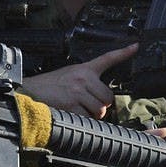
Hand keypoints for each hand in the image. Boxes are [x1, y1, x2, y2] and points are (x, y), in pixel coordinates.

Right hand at [22, 43, 137, 117]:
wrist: (30, 91)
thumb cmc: (49, 85)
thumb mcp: (69, 74)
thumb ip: (86, 81)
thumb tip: (103, 99)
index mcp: (84, 69)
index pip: (107, 58)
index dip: (123, 53)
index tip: (135, 46)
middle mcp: (83, 78)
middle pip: (108, 98)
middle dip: (101, 105)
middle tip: (87, 104)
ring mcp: (78, 91)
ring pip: (100, 110)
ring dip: (92, 114)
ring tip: (78, 108)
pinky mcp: (72, 104)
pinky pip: (88, 118)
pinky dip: (83, 120)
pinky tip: (72, 113)